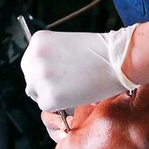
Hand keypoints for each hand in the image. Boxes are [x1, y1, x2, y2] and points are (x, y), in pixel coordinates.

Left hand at [21, 25, 138, 112]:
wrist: (118, 60)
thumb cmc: (99, 52)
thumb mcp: (66, 45)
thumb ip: (50, 56)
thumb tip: (42, 75)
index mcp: (38, 41)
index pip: (30, 63)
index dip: (44, 72)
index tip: (58, 76)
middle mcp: (33, 58)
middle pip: (30, 80)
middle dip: (45, 85)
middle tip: (66, 85)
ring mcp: (39, 78)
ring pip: (37, 95)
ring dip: (52, 95)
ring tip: (73, 88)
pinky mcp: (49, 97)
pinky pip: (47, 107)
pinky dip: (60, 105)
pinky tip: (75, 94)